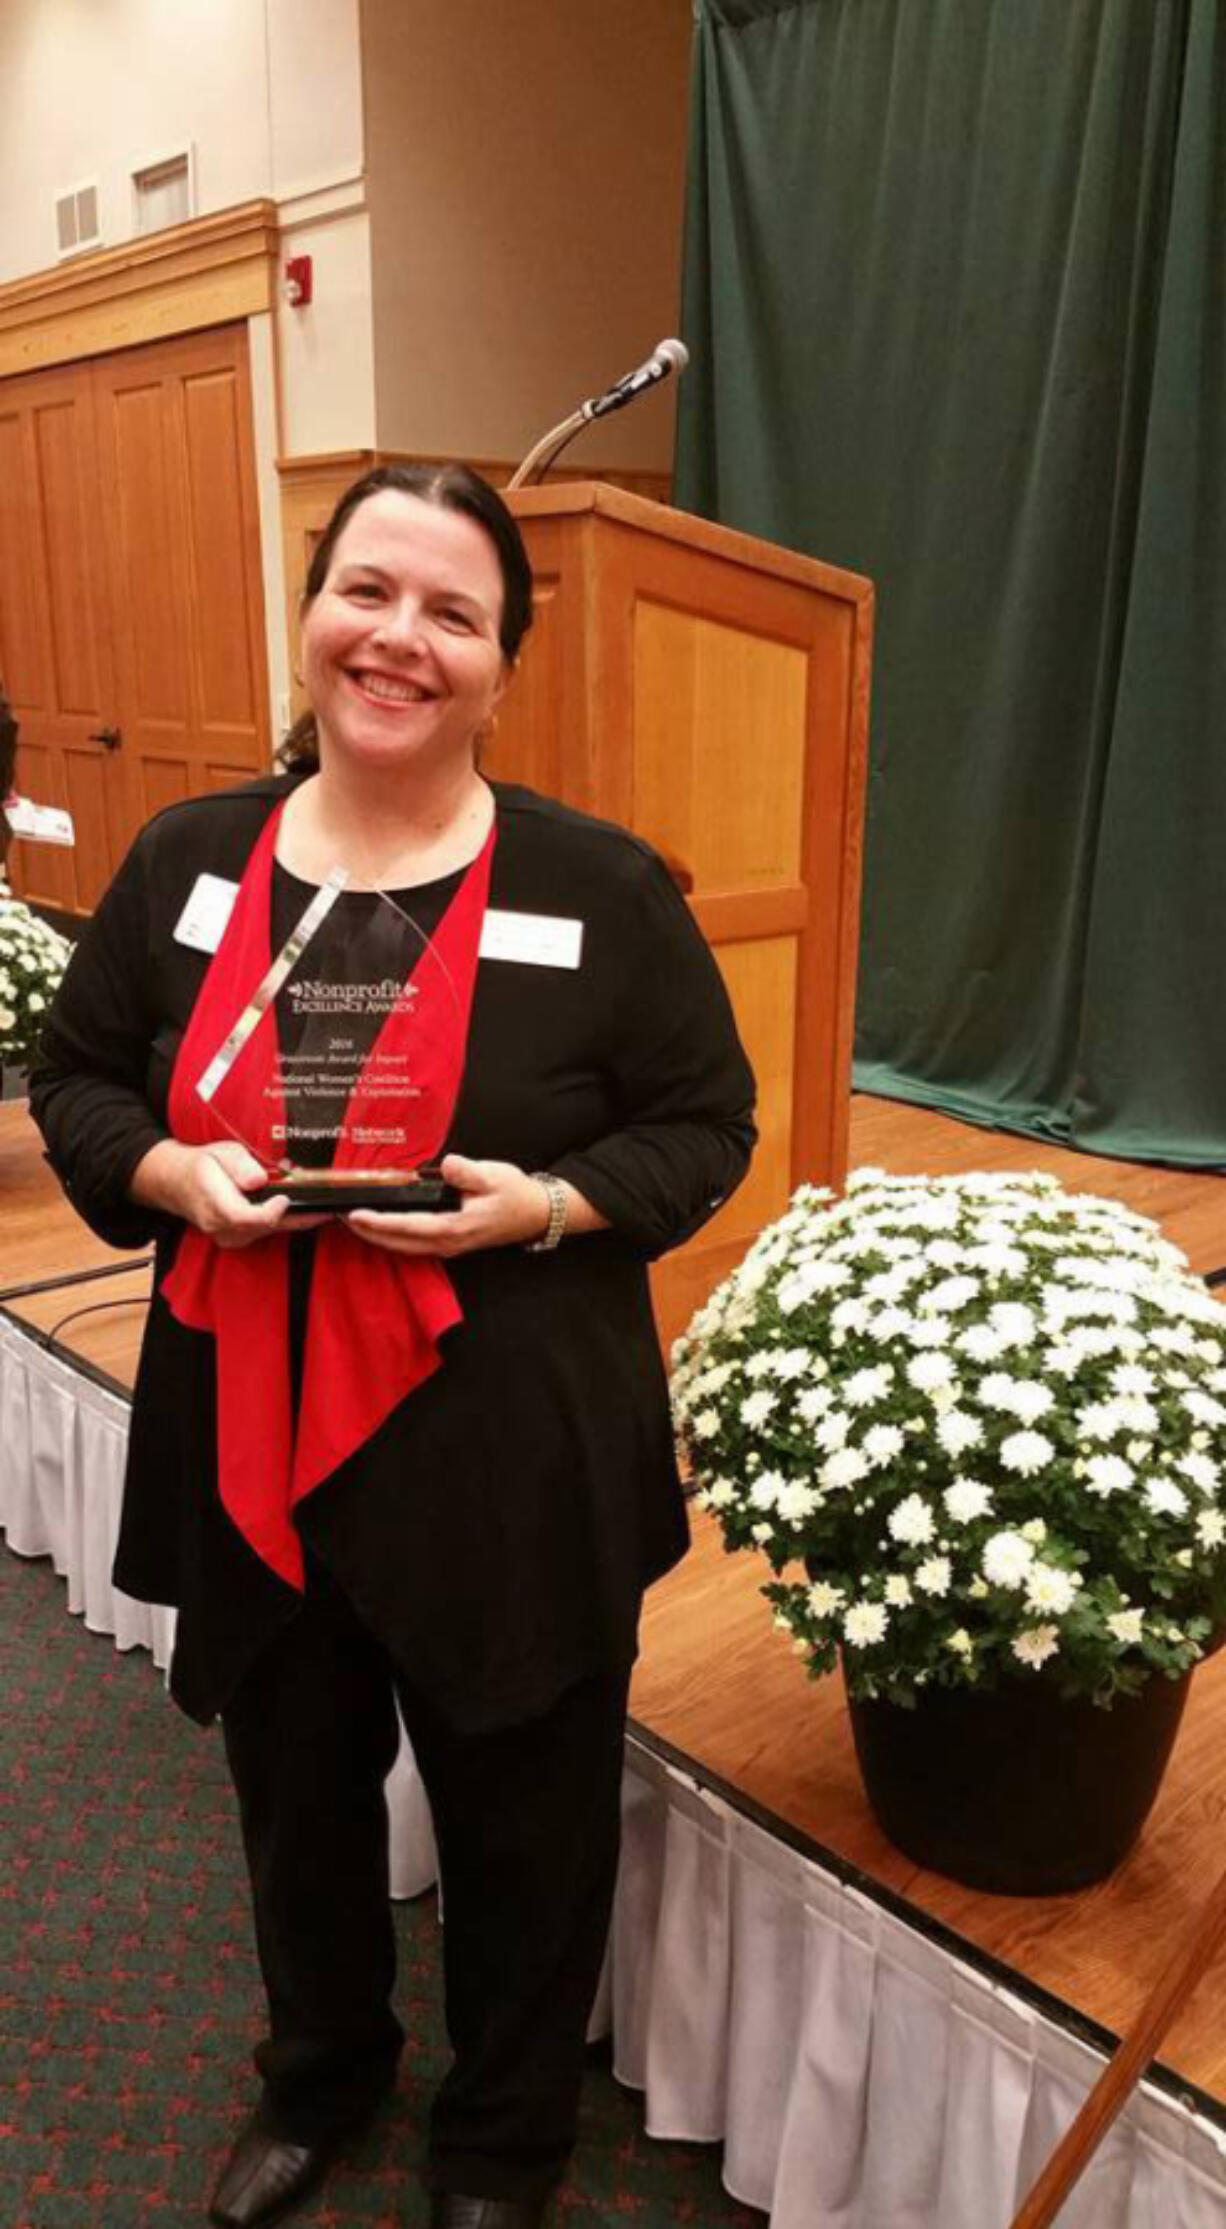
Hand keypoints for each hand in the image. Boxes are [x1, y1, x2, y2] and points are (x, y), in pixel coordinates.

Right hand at [130, 1138, 329, 1247]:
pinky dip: (284, 1224)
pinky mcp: (235, 1239)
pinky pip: (263, 1234)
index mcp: (213, 1202)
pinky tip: (303, 1214)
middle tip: (326, 1208)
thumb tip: (259, 1179)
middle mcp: (219, 1225)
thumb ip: (240, 1165)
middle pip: (262, 1227)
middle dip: (294, 1218)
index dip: (268, 1212)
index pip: (243, 1217)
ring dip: (293, 1222)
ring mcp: (226, 1236)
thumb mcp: (220, 1152)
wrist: (179, 1183)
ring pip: (265, 1232)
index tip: (285, 1198)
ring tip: (323, 1212)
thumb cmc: (203, 1165)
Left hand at [346, 1153, 552, 1258]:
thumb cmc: (515, 1194)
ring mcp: (449, 1247)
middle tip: (342, 1218)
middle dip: (369, 1233)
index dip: (379, 1222)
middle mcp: (449, 1243)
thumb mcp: (494, 1176)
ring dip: (379, 1237)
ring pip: (405, 1248)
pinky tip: (383, 1228)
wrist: (537, 1214)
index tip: (355, 1215)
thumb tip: (446, 1165)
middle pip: (399, 1244)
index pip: (408, 1226)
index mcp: (455, 1227)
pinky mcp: (451, 1243)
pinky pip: (415, 1245)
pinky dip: (394, 1238)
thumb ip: (467, 1172)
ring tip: (355, 1223)